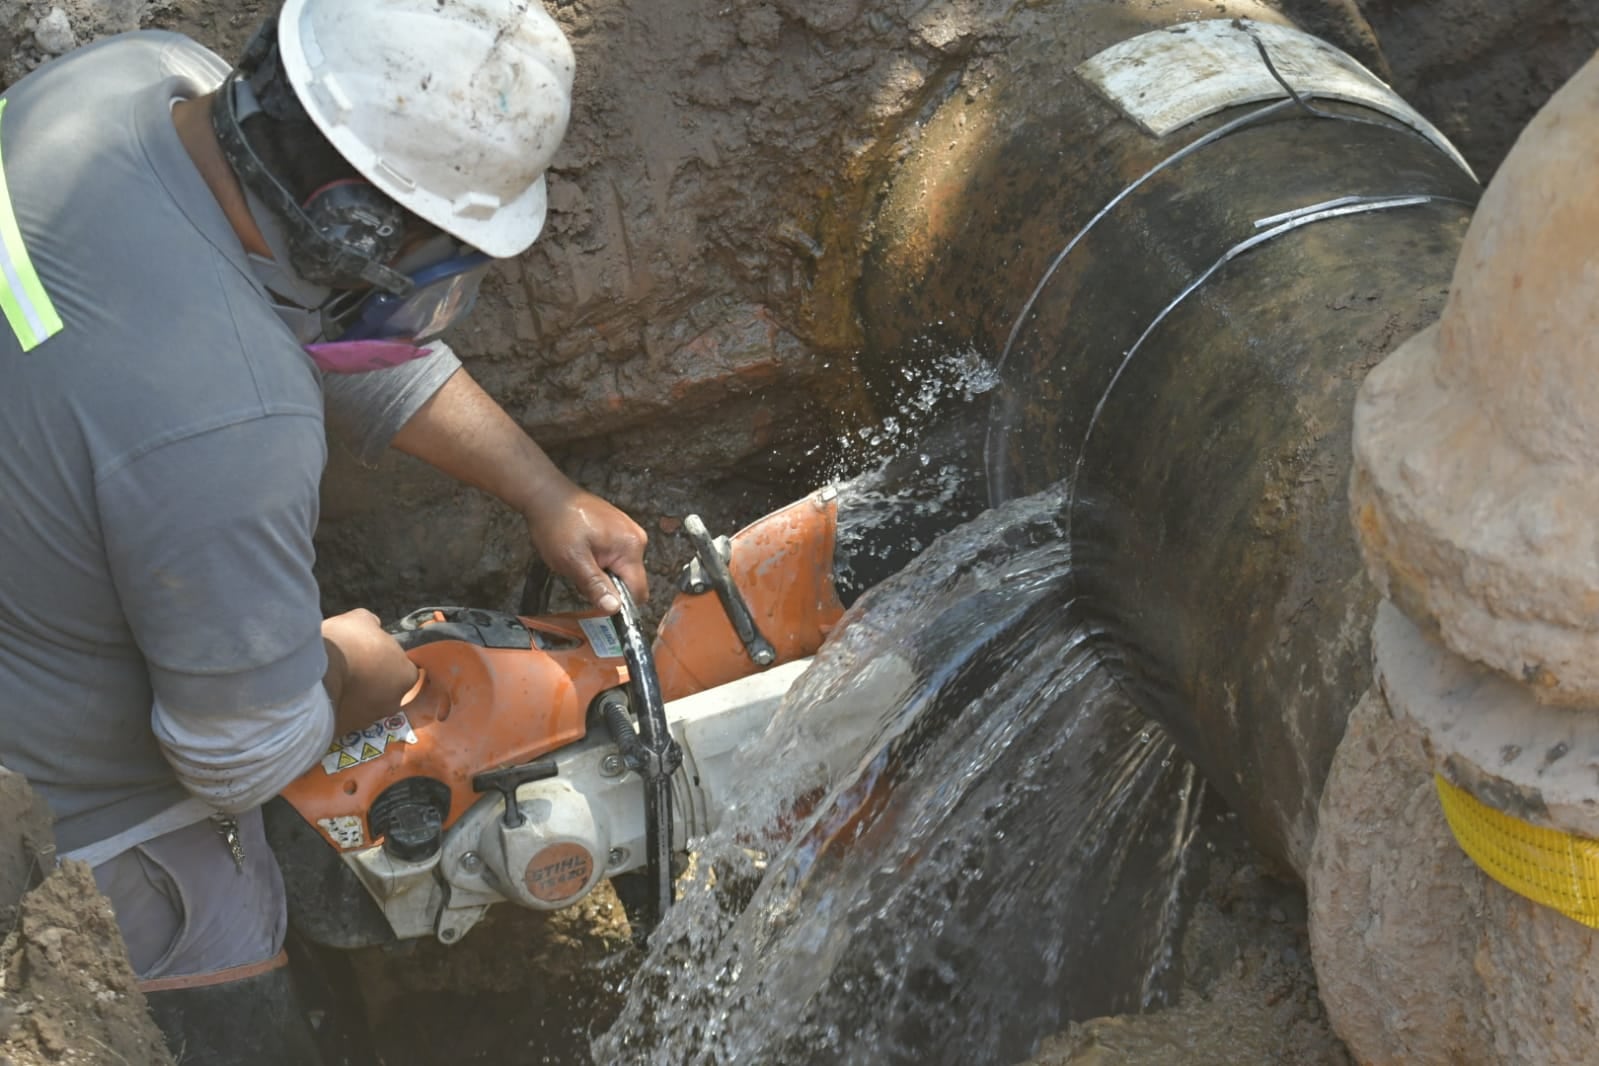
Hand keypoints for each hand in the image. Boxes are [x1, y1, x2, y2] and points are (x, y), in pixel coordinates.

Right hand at [322, 608, 420, 733]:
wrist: (312, 675)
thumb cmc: (345, 644)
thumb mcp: (362, 620)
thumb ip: (373, 626)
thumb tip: (373, 627)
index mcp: (405, 676)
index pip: (404, 669)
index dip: (387, 661)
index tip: (370, 654)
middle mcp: (392, 704)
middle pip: (385, 691)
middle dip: (371, 682)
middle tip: (351, 668)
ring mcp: (368, 721)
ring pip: (363, 708)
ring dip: (352, 697)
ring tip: (332, 682)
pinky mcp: (343, 732)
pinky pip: (342, 718)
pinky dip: (335, 709)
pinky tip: (322, 697)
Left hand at [523, 479, 647, 614]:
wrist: (546, 495)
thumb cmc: (557, 524)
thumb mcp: (573, 561)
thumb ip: (596, 586)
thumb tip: (614, 608)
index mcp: (631, 546)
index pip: (638, 591)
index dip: (619, 602)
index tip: (597, 599)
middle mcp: (636, 539)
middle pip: (629, 581)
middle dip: (605, 584)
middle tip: (580, 571)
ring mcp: (628, 532)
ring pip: (620, 570)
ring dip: (600, 572)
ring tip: (579, 558)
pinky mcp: (618, 529)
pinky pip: (614, 557)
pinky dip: (598, 560)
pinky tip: (581, 549)